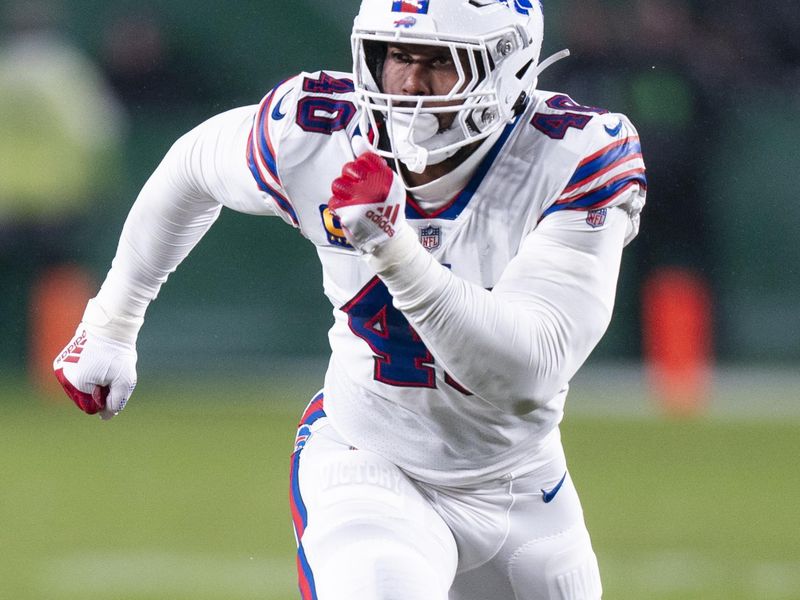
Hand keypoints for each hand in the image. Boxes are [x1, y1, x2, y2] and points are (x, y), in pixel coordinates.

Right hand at [53, 327, 137, 419]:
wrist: (109, 328)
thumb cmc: (118, 354)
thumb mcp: (124, 381)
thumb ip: (116, 402)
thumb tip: (105, 417)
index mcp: (77, 383)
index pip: (91, 407)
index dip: (106, 399)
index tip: (113, 383)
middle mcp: (64, 377)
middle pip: (83, 399)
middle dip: (99, 392)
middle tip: (110, 375)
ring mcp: (61, 369)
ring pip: (79, 389)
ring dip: (93, 384)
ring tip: (103, 368)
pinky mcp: (62, 362)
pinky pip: (76, 378)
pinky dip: (87, 375)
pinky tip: (96, 364)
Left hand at [328, 137, 408, 253]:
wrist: (388, 239)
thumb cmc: (387, 207)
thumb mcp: (387, 181)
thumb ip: (371, 158)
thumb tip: (357, 139)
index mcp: (385, 177)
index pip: (364, 158)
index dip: (362, 167)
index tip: (365, 176)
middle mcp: (373, 186)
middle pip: (348, 169)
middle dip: (350, 177)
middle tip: (358, 188)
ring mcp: (360, 201)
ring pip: (338, 184)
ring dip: (342, 191)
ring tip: (352, 199)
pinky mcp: (349, 214)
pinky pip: (334, 201)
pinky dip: (339, 206)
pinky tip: (348, 210)